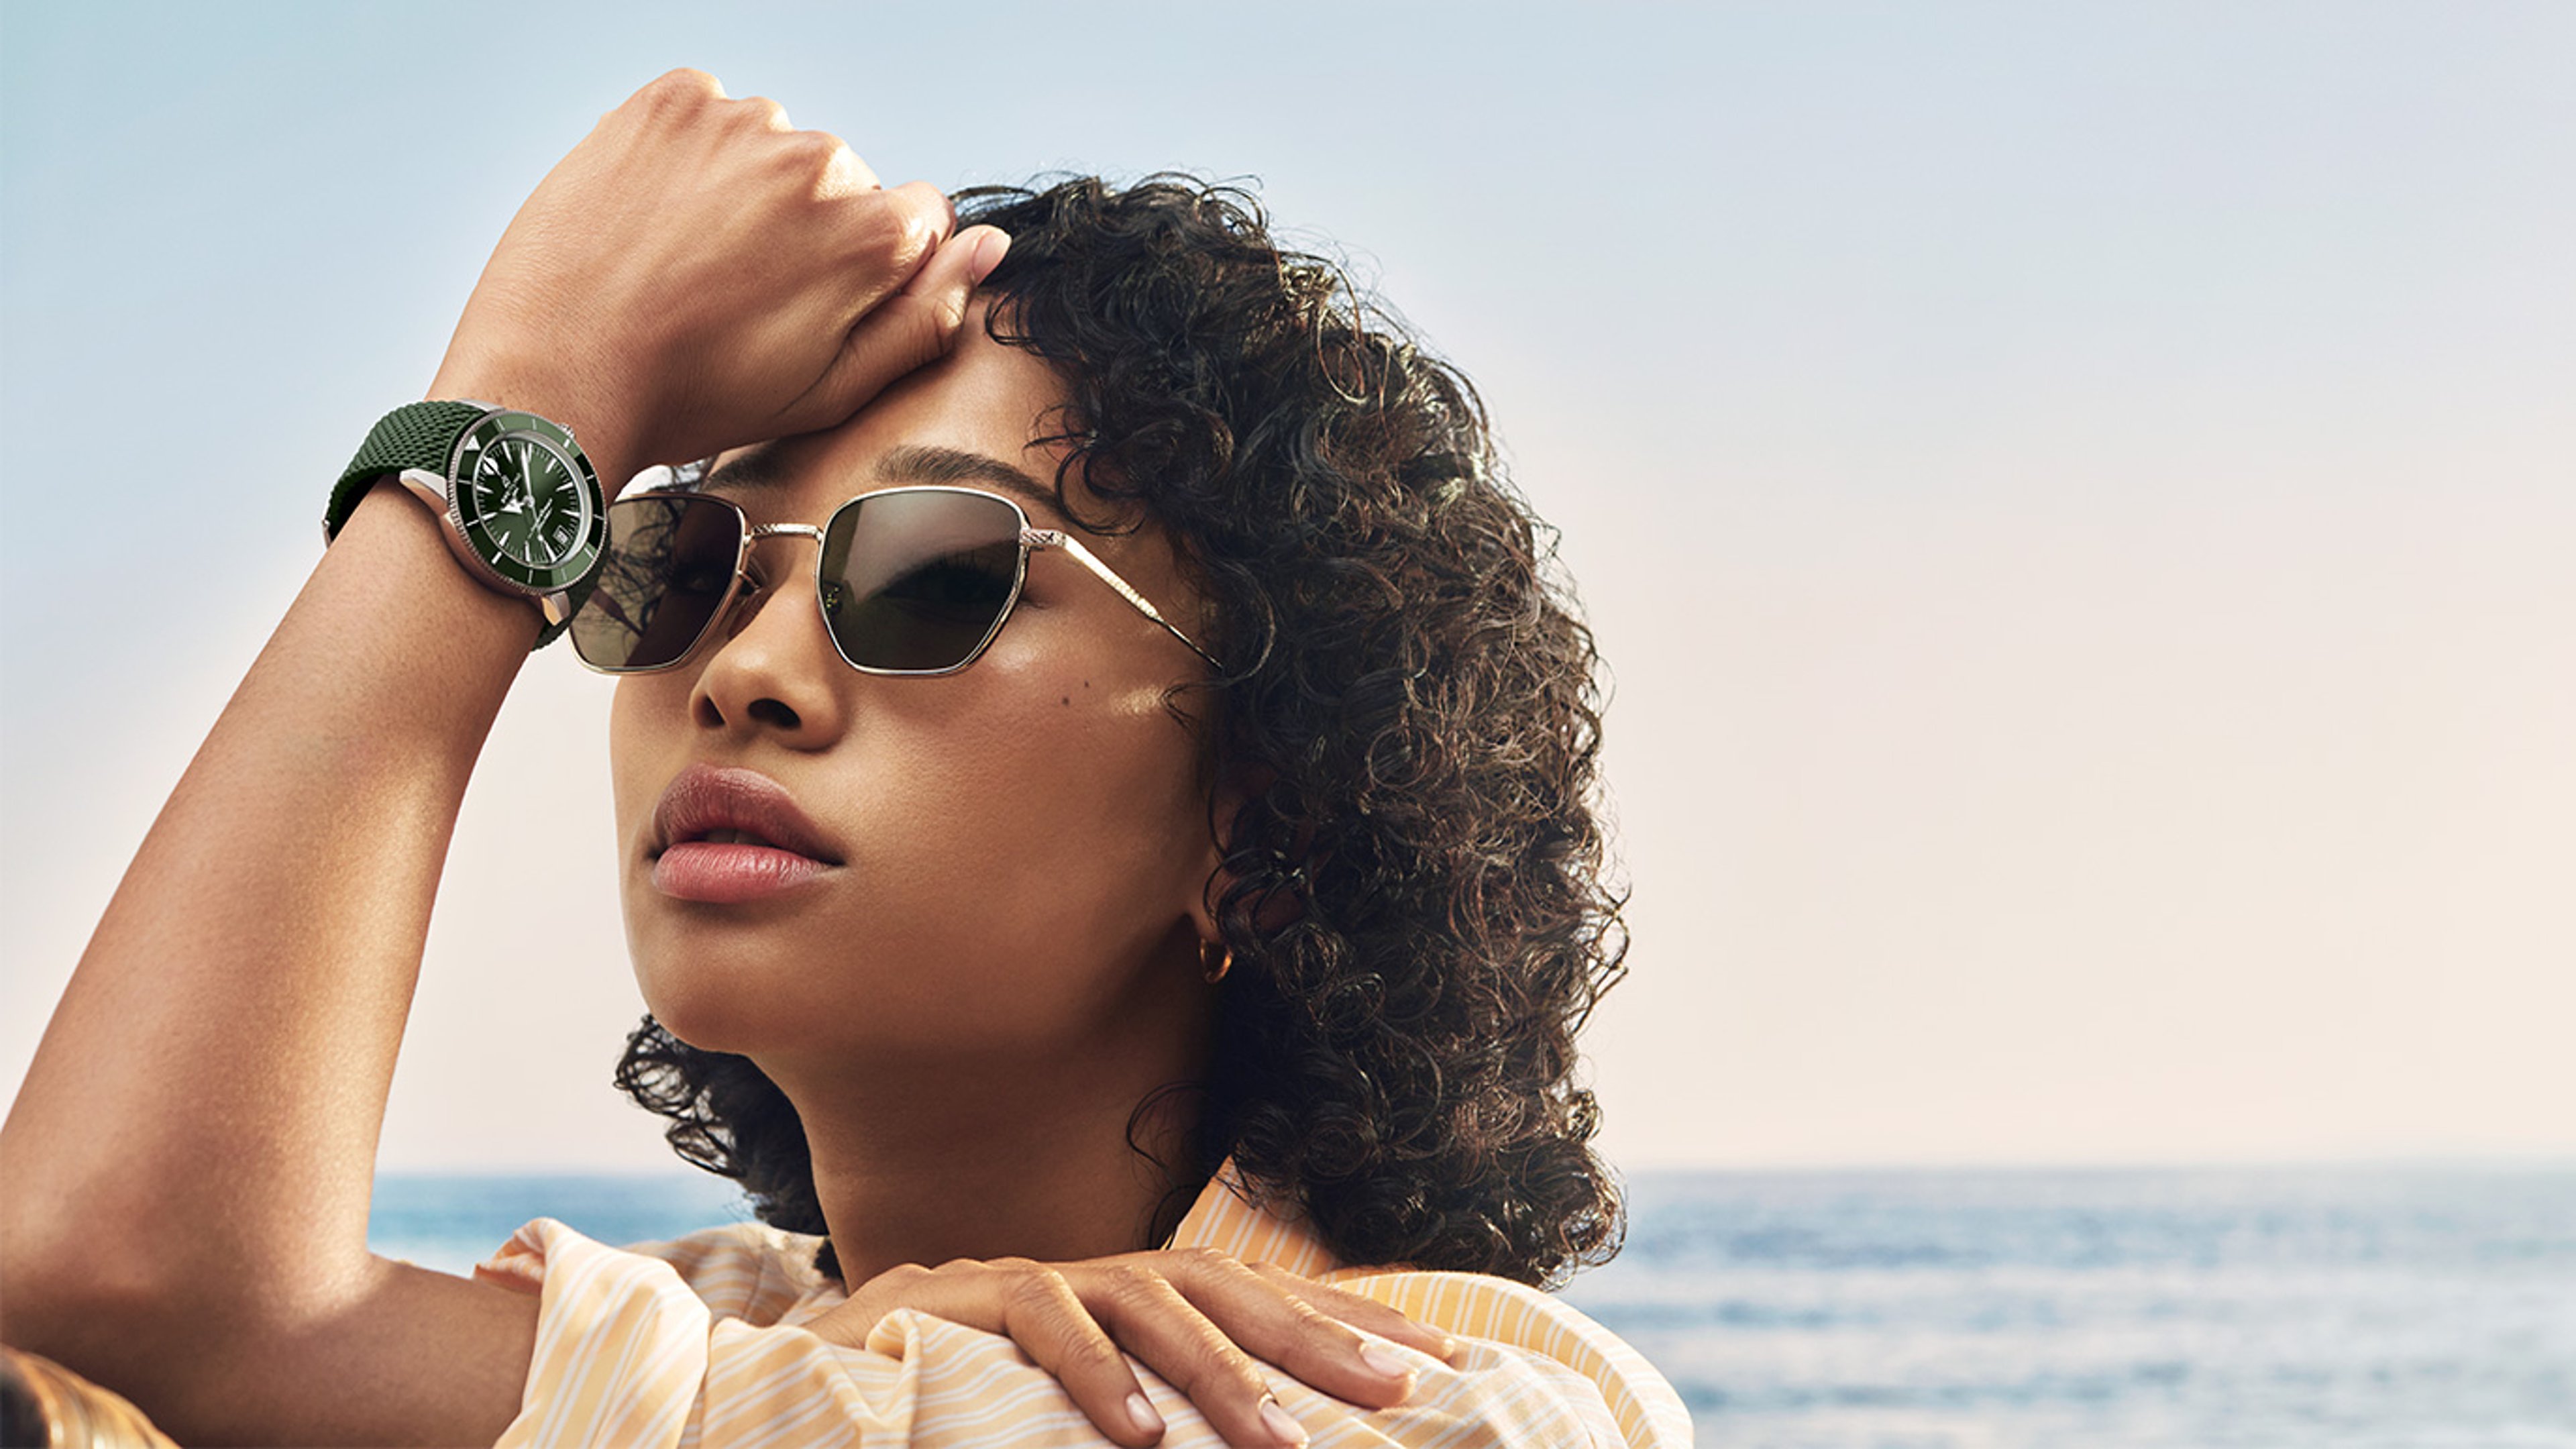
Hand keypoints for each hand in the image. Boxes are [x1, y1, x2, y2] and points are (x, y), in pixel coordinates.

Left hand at [428, 68, 1006, 488]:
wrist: (557, 373)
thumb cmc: (697, 400)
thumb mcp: (832, 390)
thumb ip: (926, 318)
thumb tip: (992, 245)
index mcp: (872, 235)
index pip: (920, 219)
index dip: (872, 270)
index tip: (815, 304)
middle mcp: (819, 161)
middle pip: (845, 182)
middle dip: (810, 227)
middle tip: (739, 295)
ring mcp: (741, 122)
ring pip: (777, 146)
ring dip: (750, 188)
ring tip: (691, 259)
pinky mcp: (671, 100)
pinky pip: (710, 113)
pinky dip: (693, 154)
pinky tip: (660, 217)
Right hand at [808, 1248, 1459, 1448]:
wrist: (824, 1363)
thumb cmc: (964, 1394)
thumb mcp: (1090, 1410)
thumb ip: (1165, 1414)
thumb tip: (1272, 1442)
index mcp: (1135, 1298)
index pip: (1261, 1299)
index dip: (1349, 1322)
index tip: (1439, 1359)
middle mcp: (1099, 1274)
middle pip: (1229, 1290)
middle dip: (1318, 1339)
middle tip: (1398, 1393)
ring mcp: (1036, 1277)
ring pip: (1150, 1304)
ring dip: (1221, 1374)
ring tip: (1281, 1443)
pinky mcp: (967, 1297)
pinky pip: (1044, 1322)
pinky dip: (1097, 1376)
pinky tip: (1142, 1436)